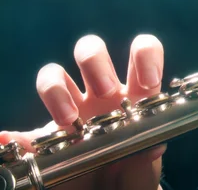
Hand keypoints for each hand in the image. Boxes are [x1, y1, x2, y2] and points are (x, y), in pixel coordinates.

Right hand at [0, 34, 164, 189]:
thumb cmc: (134, 175)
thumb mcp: (145, 169)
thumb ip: (147, 157)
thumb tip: (153, 146)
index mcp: (133, 93)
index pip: (142, 52)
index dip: (145, 54)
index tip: (148, 80)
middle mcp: (102, 92)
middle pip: (92, 51)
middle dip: (95, 63)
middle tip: (105, 92)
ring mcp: (73, 109)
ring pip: (55, 74)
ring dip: (56, 88)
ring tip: (68, 120)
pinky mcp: (48, 139)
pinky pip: (25, 132)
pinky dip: (16, 136)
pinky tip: (11, 140)